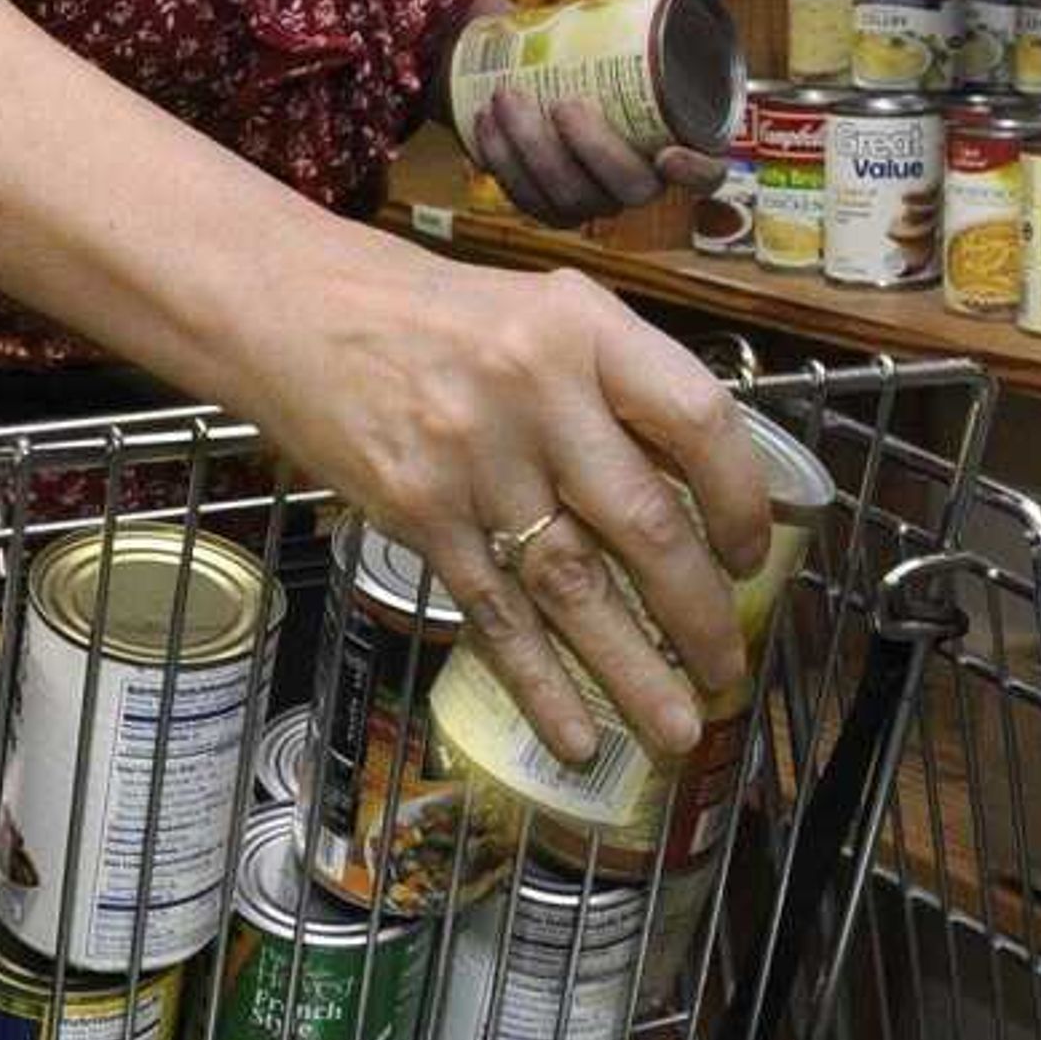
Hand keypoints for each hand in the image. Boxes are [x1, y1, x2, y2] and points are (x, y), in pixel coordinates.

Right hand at [274, 226, 775, 770]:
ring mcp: (473, 458)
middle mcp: (535, 391)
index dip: (739, 497)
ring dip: (633, 669)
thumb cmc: (435, 314)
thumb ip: (620, 388)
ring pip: (574, 585)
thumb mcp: (546, 313)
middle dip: (699, 613)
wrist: (291, 306)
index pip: (698, 419)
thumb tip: (703, 491)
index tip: (750, 552)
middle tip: (730, 671)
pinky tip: (577, 733)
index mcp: (584, 328)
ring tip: (678, 729)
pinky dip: (539, 682)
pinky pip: (494, 612)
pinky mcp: (418, 514)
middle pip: (643, 522)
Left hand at [461, 0, 725, 227]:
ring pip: (566, 195)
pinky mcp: (543, 207)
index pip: (706, 178)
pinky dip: (500, 158)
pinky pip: (523, 195)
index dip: (694, 173)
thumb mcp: (625, 28)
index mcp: (676, 146)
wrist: (537, 78)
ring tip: (506, 94)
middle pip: (628, 189)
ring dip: (532, 149)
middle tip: (563, 102)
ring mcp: (590, 202)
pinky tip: (485, 122)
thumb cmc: (596, 59)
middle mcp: (637, 185)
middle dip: (593, 150)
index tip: (667, 152)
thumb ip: (658, 3)